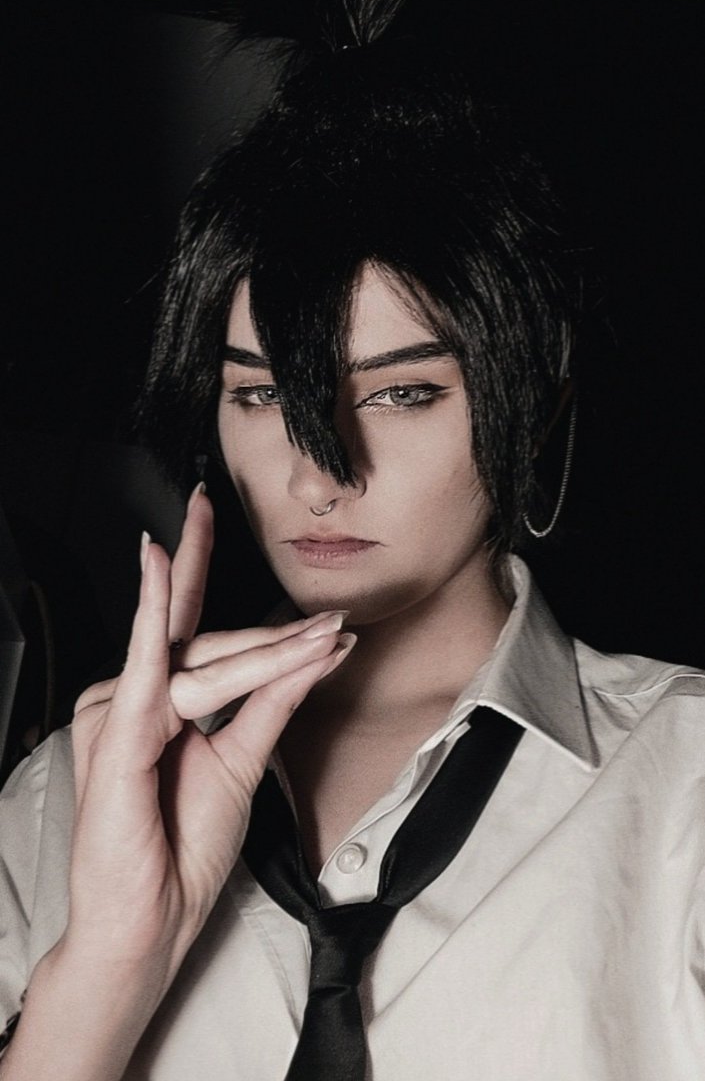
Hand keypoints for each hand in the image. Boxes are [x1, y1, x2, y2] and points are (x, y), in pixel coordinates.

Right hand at [63, 488, 353, 1000]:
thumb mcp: (242, 761)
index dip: (190, 558)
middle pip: (207, 644)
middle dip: (275, 635)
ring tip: (326, 639)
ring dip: (268, 653)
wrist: (152, 921)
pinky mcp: (114, 733)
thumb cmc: (184, 848)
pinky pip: (146, 670)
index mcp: (156, 698)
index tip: (204, 505)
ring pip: (202, 664)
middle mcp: (130, 694)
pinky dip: (153, 619)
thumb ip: (269, 702)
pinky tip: (157, 568)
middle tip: (335, 622)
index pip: (180, 619)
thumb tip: (314, 655)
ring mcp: (115, 710)